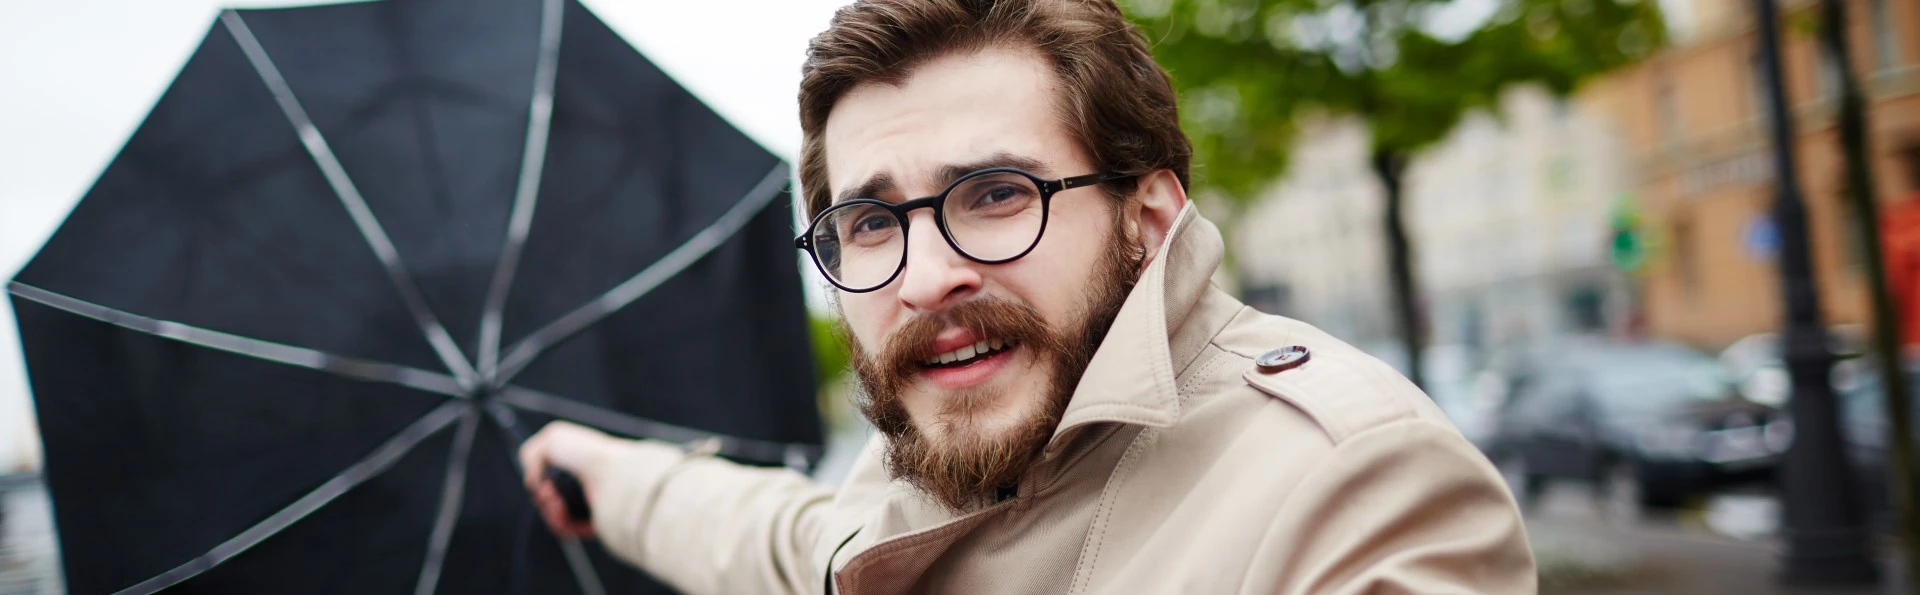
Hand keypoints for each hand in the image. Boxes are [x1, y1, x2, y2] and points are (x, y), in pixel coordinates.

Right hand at [518, 420, 623, 537]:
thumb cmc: (585, 452)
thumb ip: (531, 456)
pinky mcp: (597, 523)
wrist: (609, 470)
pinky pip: (570, 531)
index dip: (541, 484)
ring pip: (559, 519)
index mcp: (580, 465)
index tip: (539, 480)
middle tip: (547, 491)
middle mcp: (586, 485)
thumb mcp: (551, 437)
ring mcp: (592, 505)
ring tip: (553, 499)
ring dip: (548, 512)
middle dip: (543, 499)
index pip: (553, 481)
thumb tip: (533, 482)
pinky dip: (559, 523)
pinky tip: (560, 510)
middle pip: (553, 502)